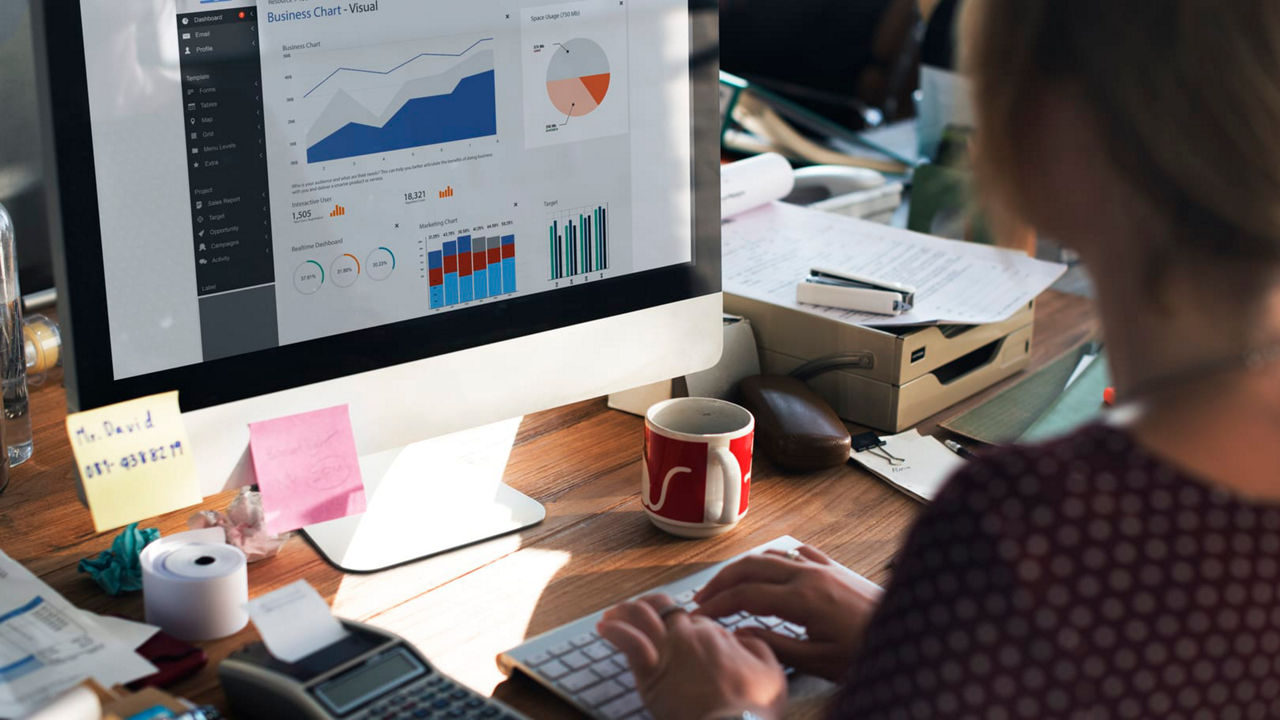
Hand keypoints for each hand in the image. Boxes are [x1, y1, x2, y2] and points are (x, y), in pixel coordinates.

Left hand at [598, 594, 786, 719]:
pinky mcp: (650, 673)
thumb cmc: (754, 708)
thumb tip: (740, 635)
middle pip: (663, 609)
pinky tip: (604, 626)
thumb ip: (756, 645)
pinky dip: (614, 630)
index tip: (680, 630)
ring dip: (626, 611)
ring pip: (641, 617)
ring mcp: (667, 651)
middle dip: (651, 608)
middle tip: (641, 612)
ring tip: (614, 613)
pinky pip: (628, 642)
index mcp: (715, 633)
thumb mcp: (772, 670)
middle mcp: (688, 635)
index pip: (692, 618)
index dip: (686, 623)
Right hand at [693, 546, 881, 680]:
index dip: (718, 604)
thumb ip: (776, 646)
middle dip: (722, 580)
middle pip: (751, 566)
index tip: (699, 615)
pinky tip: (771, 566)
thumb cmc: (866, 651)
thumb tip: (741, 634)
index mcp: (802, 598)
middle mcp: (809, 575)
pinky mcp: (835, 569)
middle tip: (702, 597)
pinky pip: (797, 553)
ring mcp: (822, 568)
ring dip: (744, 568)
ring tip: (727, 584)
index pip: (745, 595)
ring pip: (771, 555)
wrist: (910, 634)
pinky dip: (775, 558)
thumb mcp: (819, 660)